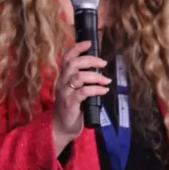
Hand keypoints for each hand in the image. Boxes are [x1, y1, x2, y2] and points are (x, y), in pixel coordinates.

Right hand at [52, 40, 110, 154]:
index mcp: (64, 77)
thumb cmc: (72, 107)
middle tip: (103, 63)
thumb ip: (82, 79)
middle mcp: (62, 82)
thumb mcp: (75, 89)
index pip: (67, 57)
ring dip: (95, 76)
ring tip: (106, 81)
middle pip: (73, 64)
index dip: (77, 48)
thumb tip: (99, 69)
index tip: (89, 43)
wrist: (62, 126)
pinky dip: (96, 89)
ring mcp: (65, 92)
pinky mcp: (71, 104)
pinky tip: (104, 90)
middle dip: (90, 60)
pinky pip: (83, 92)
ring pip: (78, 77)